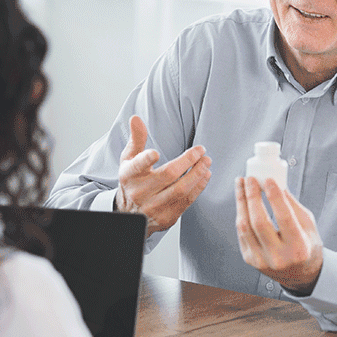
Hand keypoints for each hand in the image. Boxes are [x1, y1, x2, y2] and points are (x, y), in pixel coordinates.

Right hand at [116, 115, 211, 236]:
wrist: (130, 213)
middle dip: (188, 161)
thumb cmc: (132, 180)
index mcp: (129, 175)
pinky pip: (187, 201)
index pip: (137, 166)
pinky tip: (205, 176)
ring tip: (207, 162)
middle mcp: (140, 192)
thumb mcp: (129, 160)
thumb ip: (136, 139)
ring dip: (197, 174)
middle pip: (168, 175)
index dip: (145, 160)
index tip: (155, 153)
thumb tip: (136, 118)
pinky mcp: (167, 217)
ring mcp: (153, 207)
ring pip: (180, 190)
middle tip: (202, 151)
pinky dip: (198, 187)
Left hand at [235, 176, 322, 294]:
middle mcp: (279, 257)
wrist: (300, 274)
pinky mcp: (250, 260)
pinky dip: (241, 214)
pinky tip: (242, 201)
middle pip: (259, 222)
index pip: (284, 218)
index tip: (269, 180)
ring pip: (245, 226)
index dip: (275, 197)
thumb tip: (276, 184)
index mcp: (298, 248)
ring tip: (241, 185)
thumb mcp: (308, 225)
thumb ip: (292, 205)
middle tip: (250, 179)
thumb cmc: (306, 246)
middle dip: (252, 196)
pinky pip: (242, 233)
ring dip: (241, 202)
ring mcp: (262, 260)